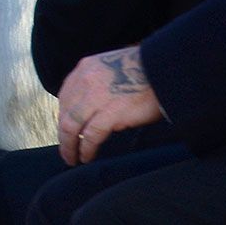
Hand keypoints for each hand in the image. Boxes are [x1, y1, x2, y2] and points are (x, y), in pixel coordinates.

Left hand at [56, 45, 162, 164]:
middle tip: (66, 150)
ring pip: (72, 126)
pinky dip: (86, 149)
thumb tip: (86, 109)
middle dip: (63, 136)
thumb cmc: (142, 72)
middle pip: (65, 114)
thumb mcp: (109, 68)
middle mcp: (86, 80)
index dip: (62, 117)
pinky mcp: (111, 112)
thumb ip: (95, 84)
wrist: (162, 70)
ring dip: (69, 146)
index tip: (65, 130)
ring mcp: (97, 96)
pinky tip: (87, 156)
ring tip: (72, 158)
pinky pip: (91, 136)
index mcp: (85, 68)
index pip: (65, 97)